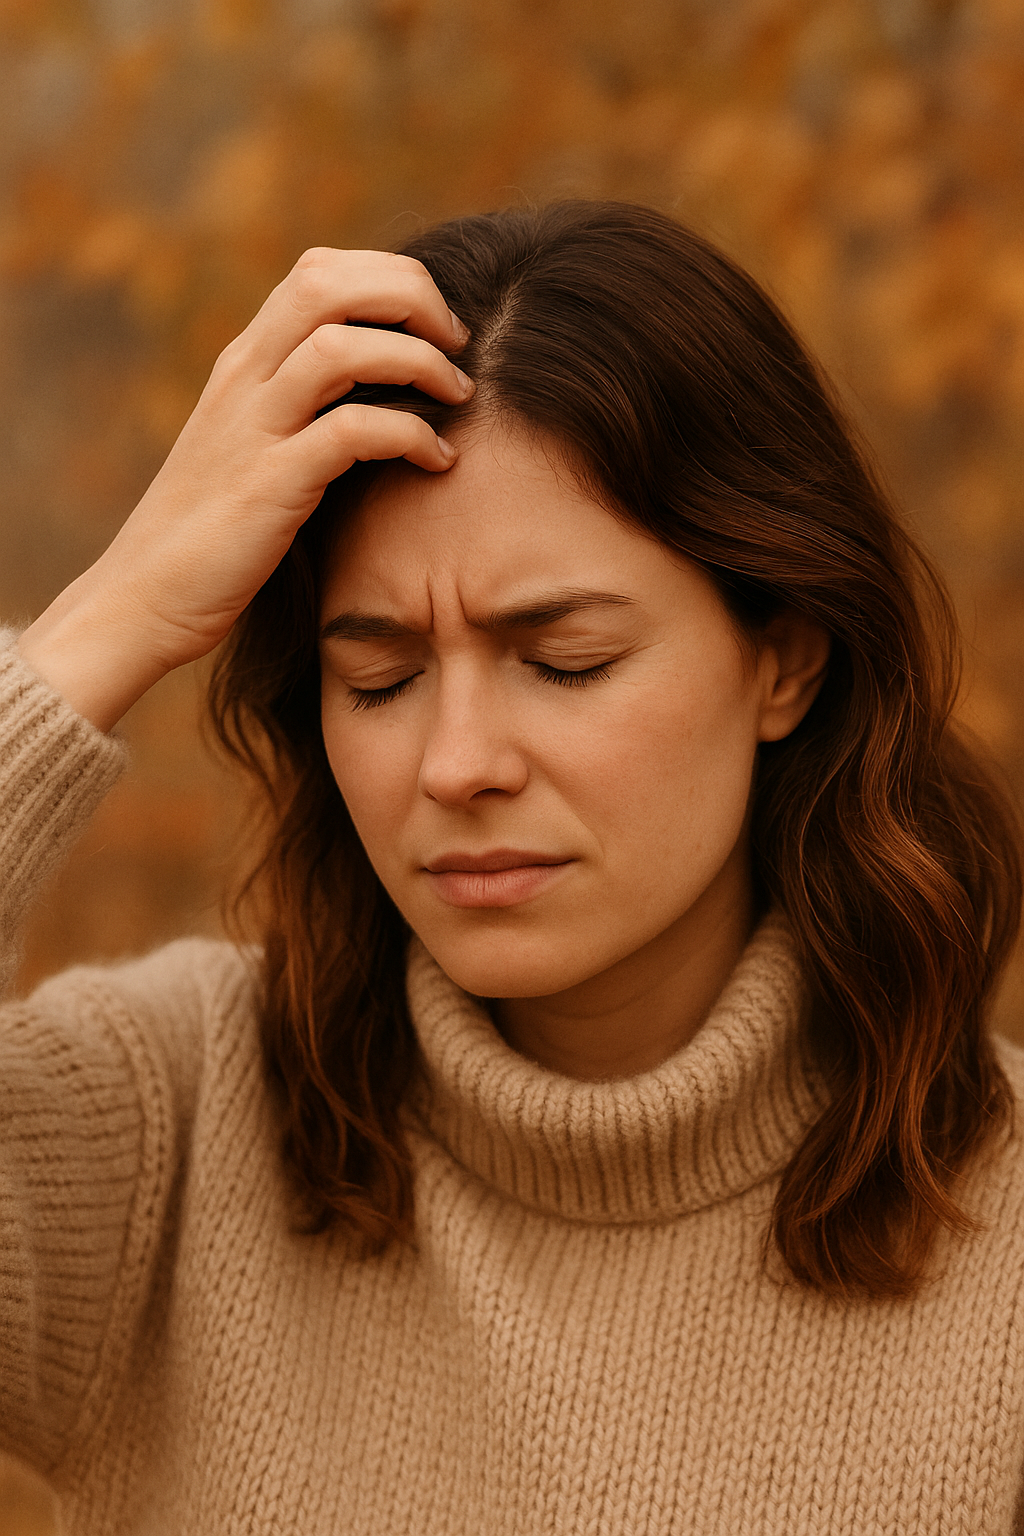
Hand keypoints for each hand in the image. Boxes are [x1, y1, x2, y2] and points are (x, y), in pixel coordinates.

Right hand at [17, 248, 472, 730]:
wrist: (145, 598)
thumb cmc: (214, 533)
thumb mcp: (255, 446)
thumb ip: (302, 407)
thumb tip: (382, 390)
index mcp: (245, 363)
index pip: (319, 272)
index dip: (391, 279)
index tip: (438, 326)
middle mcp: (245, 380)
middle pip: (329, 283)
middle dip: (411, 296)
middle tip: (457, 343)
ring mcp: (253, 429)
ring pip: (340, 346)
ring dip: (417, 361)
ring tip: (458, 395)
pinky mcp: (269, 486)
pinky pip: (350, 431)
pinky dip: (409, 434)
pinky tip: (438, 460)